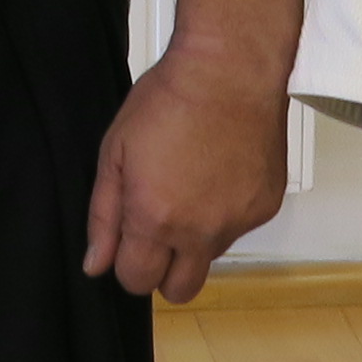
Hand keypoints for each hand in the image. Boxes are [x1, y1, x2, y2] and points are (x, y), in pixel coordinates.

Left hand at [86, 44, 288, 305]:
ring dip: (195, 238)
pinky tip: (219, 172)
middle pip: (179, 291)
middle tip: (158, 230)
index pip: (137, 282)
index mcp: (155, 219)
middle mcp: (199, 232)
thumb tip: (96, 265)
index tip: (130, 242)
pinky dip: (226, 212)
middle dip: (163, 272)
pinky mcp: (264, 207)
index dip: (128, 265)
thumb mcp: (115, 152)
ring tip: (191, 185)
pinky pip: (238, 228)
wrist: (230, 71)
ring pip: (209, 257)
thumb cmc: (168, 100)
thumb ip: (103, 216)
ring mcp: (237, 222)